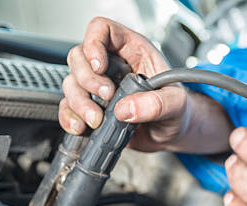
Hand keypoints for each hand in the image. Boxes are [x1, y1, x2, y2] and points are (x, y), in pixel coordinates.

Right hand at [59, 17, 232, 153]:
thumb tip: (127, 108)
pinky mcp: (92, 109)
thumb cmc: (177, 110)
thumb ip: (157, 104)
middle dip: (87, 79)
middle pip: (79, 57)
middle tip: (107, 96)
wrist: (172, 135)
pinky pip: (68, 108)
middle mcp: (112, 66)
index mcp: (132, 51)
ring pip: (71, 84)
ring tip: (97, 120)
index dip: (94, 43)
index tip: (100, 66)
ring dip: (79, 103)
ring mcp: (98, 88)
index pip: (103, 30)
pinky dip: (70, 118)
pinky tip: (81, 127)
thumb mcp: (176, 104)